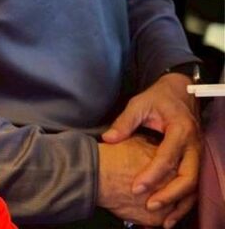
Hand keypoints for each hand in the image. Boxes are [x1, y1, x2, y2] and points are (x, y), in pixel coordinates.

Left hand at [102, 74, 200, 226]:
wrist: (180, 92)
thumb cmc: (158, 98)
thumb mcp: (139, 104)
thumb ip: (124, 122)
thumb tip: (108, 139)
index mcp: (180, 129)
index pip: (167, 158)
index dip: (151, 175)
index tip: (136, 188)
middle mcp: (194, 145)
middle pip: (188, 177)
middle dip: (169, 195)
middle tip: (149, 206)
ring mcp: (198, 154)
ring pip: (194, 186)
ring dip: (180, 204)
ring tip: (163, 221)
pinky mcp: (197, 161)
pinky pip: (194, 185)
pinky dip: (184, 201)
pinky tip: (171, 213)